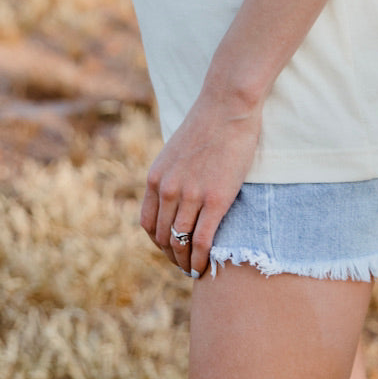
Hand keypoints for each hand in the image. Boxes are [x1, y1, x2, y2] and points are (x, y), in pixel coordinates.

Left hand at [140, 92, 261, 278]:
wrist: (228, 106)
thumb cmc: (208, 125)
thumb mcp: (177, 152)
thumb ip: (172, 176)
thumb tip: (175, 199)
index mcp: (156, 177)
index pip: (149, 224)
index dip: (159, 243)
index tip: (171, 250)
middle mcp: (168, 189)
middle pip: (163, 237)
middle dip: (173, 257)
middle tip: (185, 266)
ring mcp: (191, 195)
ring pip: (180, 244)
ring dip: (185, 264)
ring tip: (195, 272)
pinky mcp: (215, 199)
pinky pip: (201, 241)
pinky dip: (200, 260)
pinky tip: (206, 268)